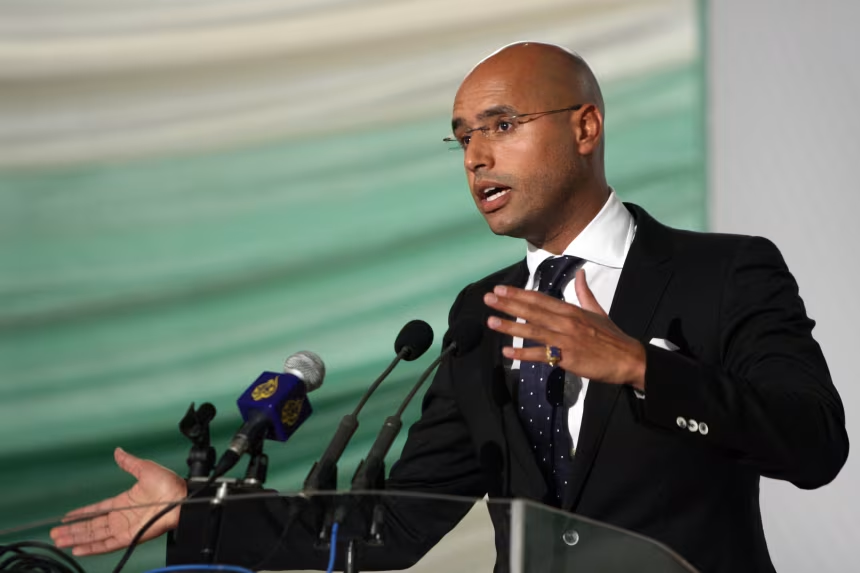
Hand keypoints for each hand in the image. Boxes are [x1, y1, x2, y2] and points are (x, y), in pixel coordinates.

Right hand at [50, 447, 186, 555]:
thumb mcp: (145, 469)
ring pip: (95, 535)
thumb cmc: (171, 484)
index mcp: (125, 501)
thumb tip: (118, 451)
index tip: (67, 517)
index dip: (82, 513)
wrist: (183, 497)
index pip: (98, 509)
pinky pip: (107, 544)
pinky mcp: (131, 536)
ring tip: (59, 541)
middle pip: (92, 525)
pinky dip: (93, 547)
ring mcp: (125, 527)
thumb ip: (129, 462)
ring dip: (77, 538)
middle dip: (73, 530)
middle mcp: (123, 516)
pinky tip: (79, 548)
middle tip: (55, 533)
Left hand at [484, 268, 645, 389]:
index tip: (500, 289)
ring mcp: (566, 339)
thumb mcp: (598, 311)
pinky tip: (507, 352)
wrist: (629, 359)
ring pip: (533, 331)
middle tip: (488, 298)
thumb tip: (580, 273)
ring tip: (490, 321)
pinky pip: (542, 355)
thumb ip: (584, 293)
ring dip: (510, 326)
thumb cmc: (612, 337)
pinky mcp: (568, 357)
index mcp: (571, 310)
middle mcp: (566, 321)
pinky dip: (524, 353)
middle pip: (533, 311)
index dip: (519, 293)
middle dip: (508, 304)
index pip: (540, 299)